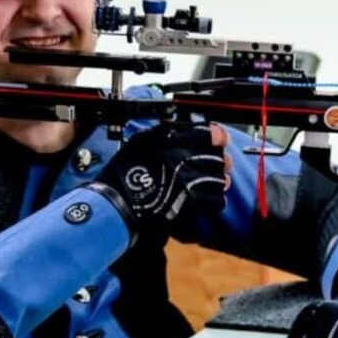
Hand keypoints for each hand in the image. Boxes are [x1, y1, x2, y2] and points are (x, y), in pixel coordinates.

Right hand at [94, 123, 231, 229]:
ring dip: (216, 182)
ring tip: (206, 184)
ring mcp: (190, 182)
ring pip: (220, 180)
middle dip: (218, 162)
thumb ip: (167, 135)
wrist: (117, 204)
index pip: (209, 133)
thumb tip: (186, 133)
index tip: (220, 139)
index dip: (218, 136)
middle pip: (218, 158)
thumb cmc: (123, 174)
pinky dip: (213, 201)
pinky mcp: (192, 204)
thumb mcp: (142, 141)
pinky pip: (216, 202)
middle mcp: (184, 158)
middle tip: (215, 165)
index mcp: (172, 139)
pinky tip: (204, 201)